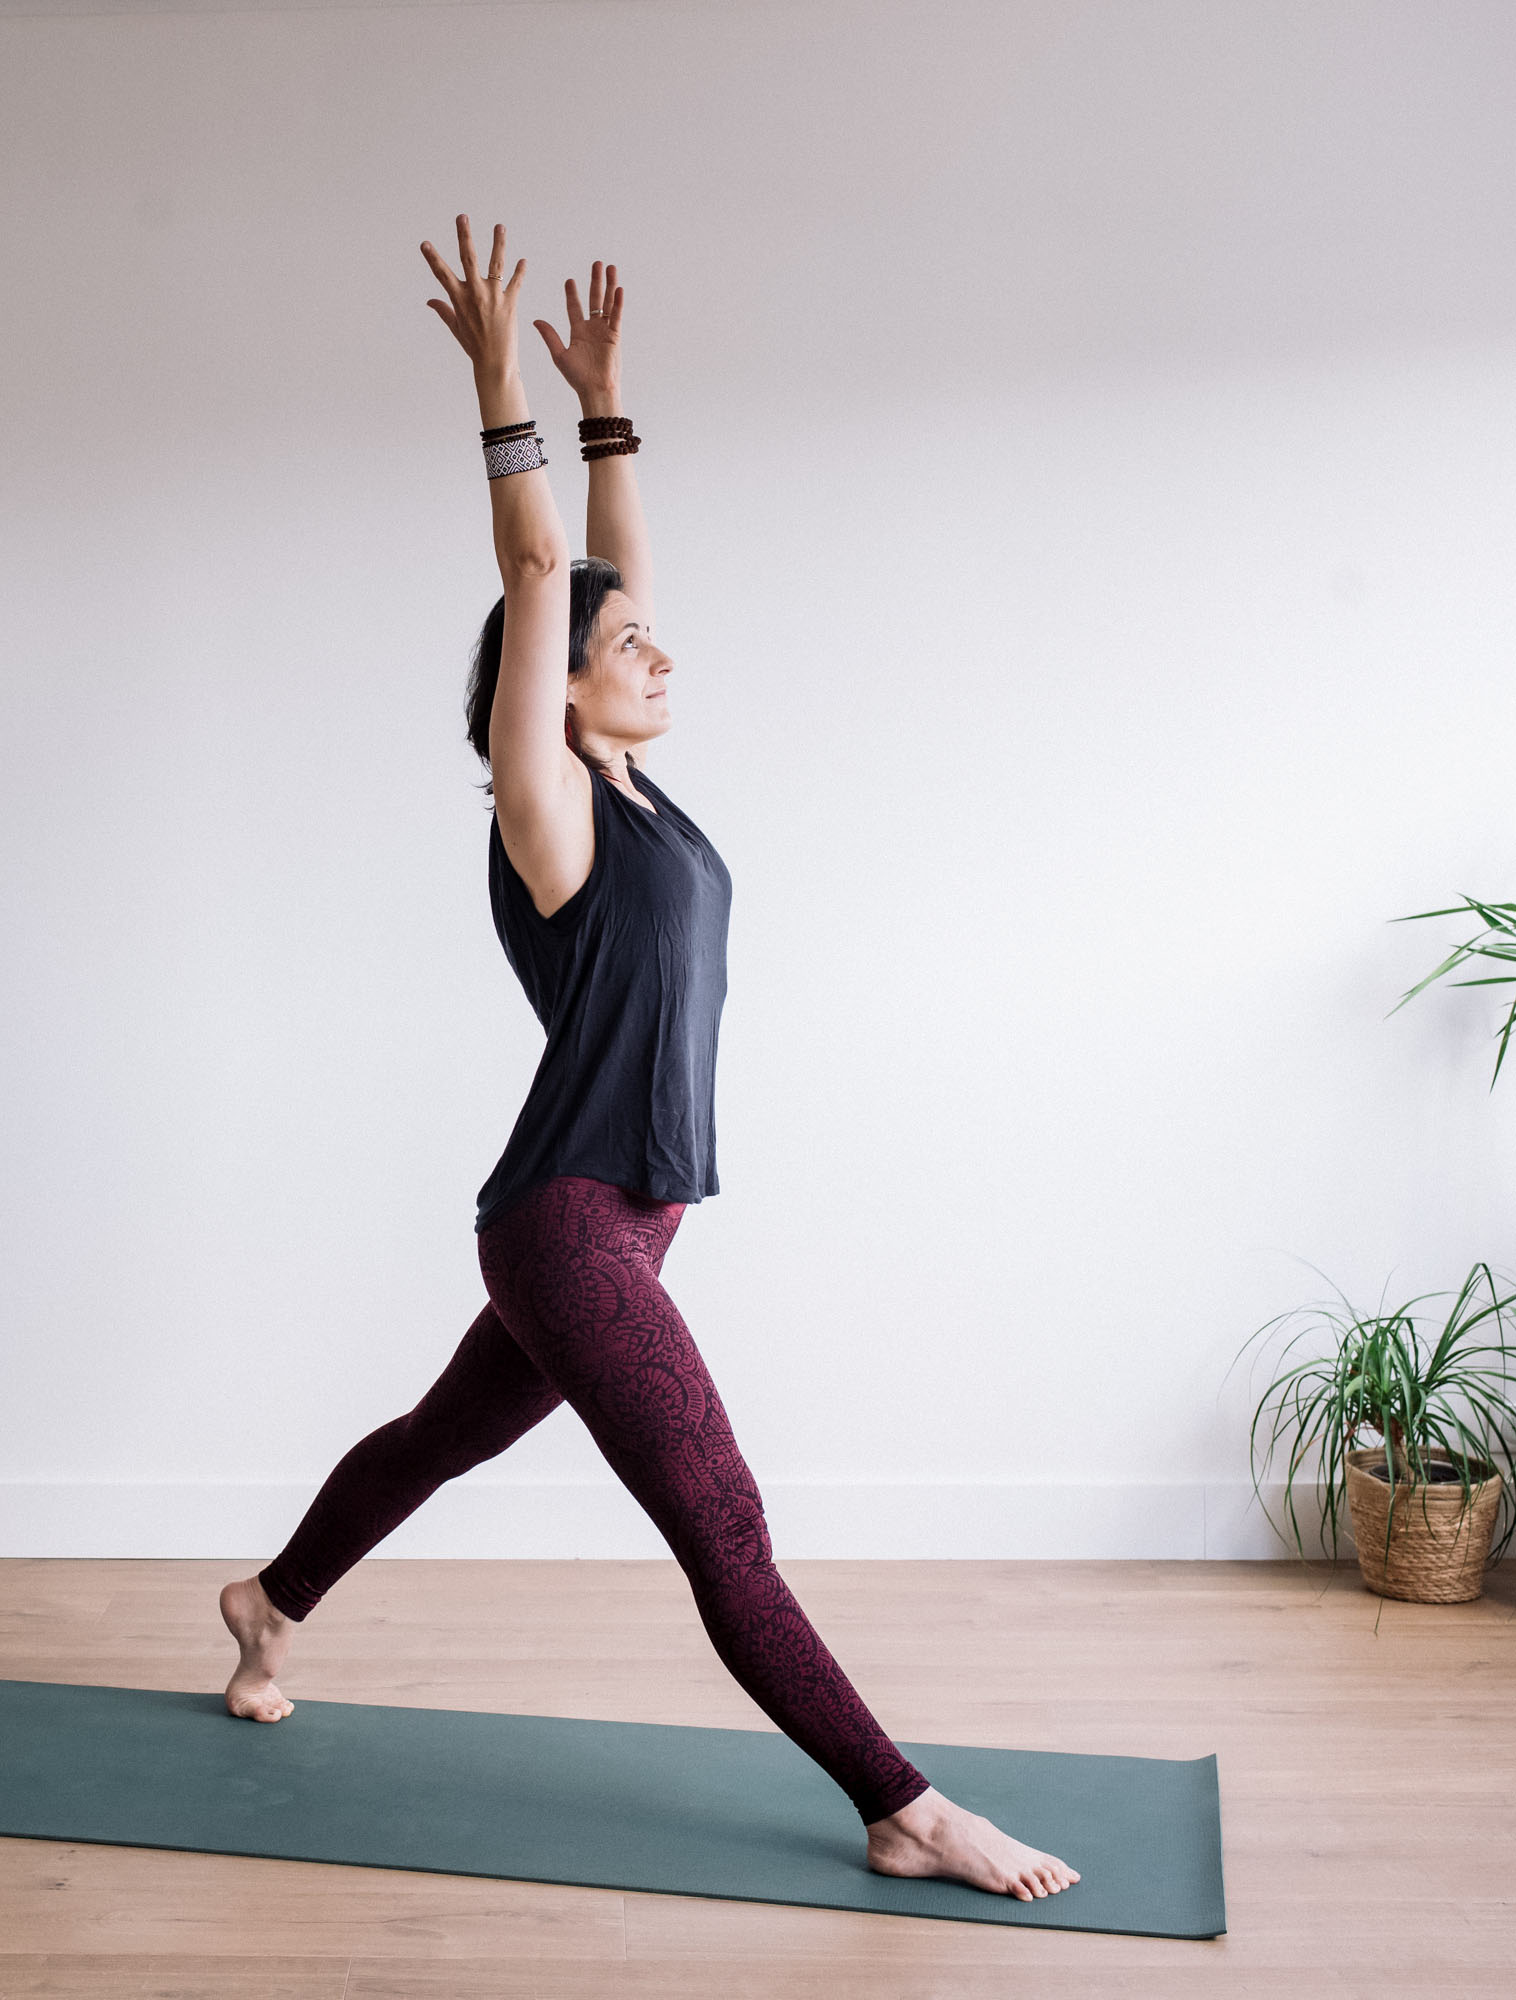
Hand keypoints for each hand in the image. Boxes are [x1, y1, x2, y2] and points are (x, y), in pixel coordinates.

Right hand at [420, 215, 523, 377]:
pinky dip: (520, 271)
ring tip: (500, 226)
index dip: (432, 258)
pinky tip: (523, 260)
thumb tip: (430, 300)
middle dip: (465, 236)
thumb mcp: (456, 327)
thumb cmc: (474, 346)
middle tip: (462, 217)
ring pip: (496, 263)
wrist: (495, 362)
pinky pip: (516, 282)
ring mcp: (493, 296)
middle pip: (469, 258)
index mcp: (459, 298)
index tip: (424, 244)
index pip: (442, 273)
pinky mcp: (510, 303)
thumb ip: (444, 310)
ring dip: (499, 243)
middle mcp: (475, 293)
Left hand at [532, 261, 622, 403]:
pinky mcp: (615, 337)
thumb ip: (549, 336)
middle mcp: (592, 328)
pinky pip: (616, 316)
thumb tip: (535, 320)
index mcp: (578, 332)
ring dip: (609, 285)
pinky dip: (617, 303)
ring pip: (607, 303)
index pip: (574, 307)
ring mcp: (604, 331)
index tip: (569, 280)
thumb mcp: (559, 355)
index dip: (572, 294)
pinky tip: (618, 289)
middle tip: (596, 264)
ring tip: (610, 268)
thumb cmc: (577, 377)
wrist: (595, 390)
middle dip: (595, 281)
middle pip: (594, 299)